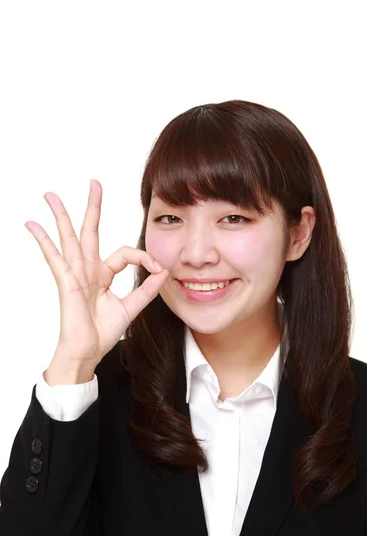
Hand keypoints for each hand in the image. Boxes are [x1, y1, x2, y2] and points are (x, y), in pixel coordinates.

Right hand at [25, 179, 168, 369]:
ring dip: (61, 215)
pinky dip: (43, 240)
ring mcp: (75, 274)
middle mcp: (88, 269)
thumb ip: (147, 289)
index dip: (144, 257)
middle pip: (90, 231)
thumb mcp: (131, 307)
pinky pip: (54, 258)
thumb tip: (164, 271)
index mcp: (103, 274)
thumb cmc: (102, 332)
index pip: (125, 253)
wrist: (87, 353)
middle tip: (94, 183)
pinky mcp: (67, 282)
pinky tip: (32, 225)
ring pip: (69, 238)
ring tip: (50, 195)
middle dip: (93, 207)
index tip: (159, 268)